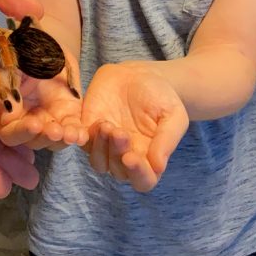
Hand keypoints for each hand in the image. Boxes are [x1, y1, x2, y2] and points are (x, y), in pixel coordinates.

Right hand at [0, 54, 86, 150]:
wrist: (41, 41)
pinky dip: (77, 133)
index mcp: (6, 109)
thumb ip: (7, 79)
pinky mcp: (66, 116)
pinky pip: (71, 129)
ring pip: (52, 140)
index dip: (21, 132)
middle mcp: (24, 120)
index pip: (9, 132)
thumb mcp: (13, 60)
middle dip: (45, 137)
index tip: (35, 124)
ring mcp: (46, 119)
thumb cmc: (21, 47)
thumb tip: (9, 105)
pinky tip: (82, 133)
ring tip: (72, 133)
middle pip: (32, 141)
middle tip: (56, 131)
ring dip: (62, 139)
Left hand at [82, 63, 189, 191]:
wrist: (139, 75)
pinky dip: (81, 137)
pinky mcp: (88, 130)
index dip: (138, 174)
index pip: (144, 180)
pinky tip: (88, 124)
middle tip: (120, 132)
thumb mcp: (174, 115)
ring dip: (100, 148)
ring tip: (106, 125)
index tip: (132, 158)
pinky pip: (81, 141)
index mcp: (149, 158)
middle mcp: (126, 157)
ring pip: (98, 162)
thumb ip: (167, 140)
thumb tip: (158, 166)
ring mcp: (105, 146)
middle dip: (117, 153)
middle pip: (119, 172)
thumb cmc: (161, 97)